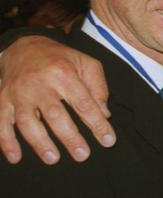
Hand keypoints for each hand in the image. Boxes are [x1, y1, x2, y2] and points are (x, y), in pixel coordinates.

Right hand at [0, 36, 115, 164]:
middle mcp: (39, 83)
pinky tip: (15, 157)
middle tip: (82, 155)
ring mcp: (18, 93)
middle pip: (55, 115)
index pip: (84, 103)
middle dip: (69, 137)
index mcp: (63, 73)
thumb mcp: (86, 63)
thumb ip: (98, 87)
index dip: (97, 123)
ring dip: (39, 143)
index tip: (108, 140)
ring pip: (27, 122)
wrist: (24, 47)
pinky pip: (1, 123)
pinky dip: (6, 142)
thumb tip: (104, 114)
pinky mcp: (2, 100)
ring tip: (53, 159)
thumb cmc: (61, 59)